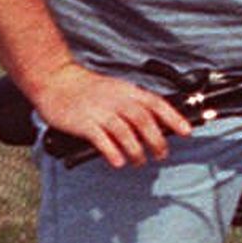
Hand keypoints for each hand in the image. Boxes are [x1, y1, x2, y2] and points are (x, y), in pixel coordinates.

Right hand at [29, 61, 193, 168]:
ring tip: (140, 161)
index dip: (173, 118)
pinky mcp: (83, 122)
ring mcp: (99, 111)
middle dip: (157, 140)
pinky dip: (112, 152)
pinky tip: (118, 162)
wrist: (55, 80)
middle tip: (162, 155)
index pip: (156, 103)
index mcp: (127, 92)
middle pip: (143, 120)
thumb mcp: (115, 90)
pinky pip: (101, 139)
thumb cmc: (87, 89)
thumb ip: (133, 105)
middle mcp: (116, 100)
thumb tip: (156, 125)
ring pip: (125, 132)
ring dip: (136, 150)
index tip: (187, 132)